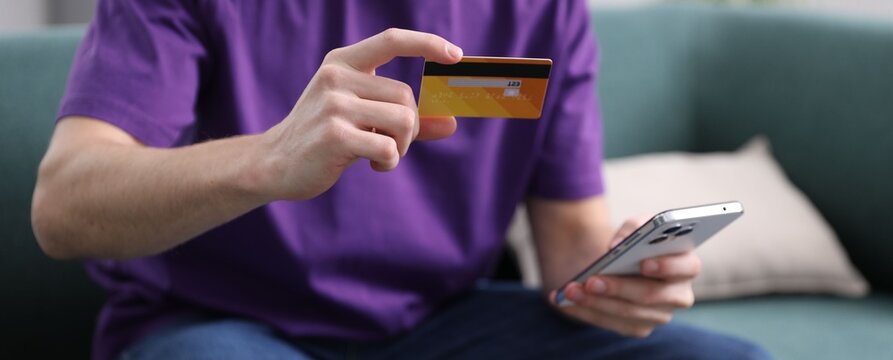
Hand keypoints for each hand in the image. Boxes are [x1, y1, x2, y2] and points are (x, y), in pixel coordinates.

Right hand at [258, 28, 462, 199]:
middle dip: (410, 126)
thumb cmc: (324, 138)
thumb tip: (452, 123)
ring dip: (401, 146)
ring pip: (404, 121)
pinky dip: (390, 161)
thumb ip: (404, 117)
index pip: (392, 40)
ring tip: (379, 154)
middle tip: (391, 143)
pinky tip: (372, 163)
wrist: (274, 163)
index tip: (456, 55)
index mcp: (342, 62)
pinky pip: (389, 147)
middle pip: (407, 96)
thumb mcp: (362, 117)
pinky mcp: (335, 135)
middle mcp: (337, 77)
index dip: (427, 43)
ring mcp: (334, 104)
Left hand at [549, 217, 701, 336]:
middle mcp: (679, 294)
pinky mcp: (640, 327)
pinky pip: (613, 324)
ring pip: (628, 313)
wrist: (623, 262)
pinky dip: (587, 313)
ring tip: (572, 290)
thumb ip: (632, 228)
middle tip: (591, 280)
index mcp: (686, 264)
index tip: (644, 263)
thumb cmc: (637, 242)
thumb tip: (616, 246)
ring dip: (596, 302)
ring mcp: (660, 314)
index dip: (668, 266)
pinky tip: (566, 303)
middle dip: (619, 287)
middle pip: (651, 295)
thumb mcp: (637, 226)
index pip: (688, 267)